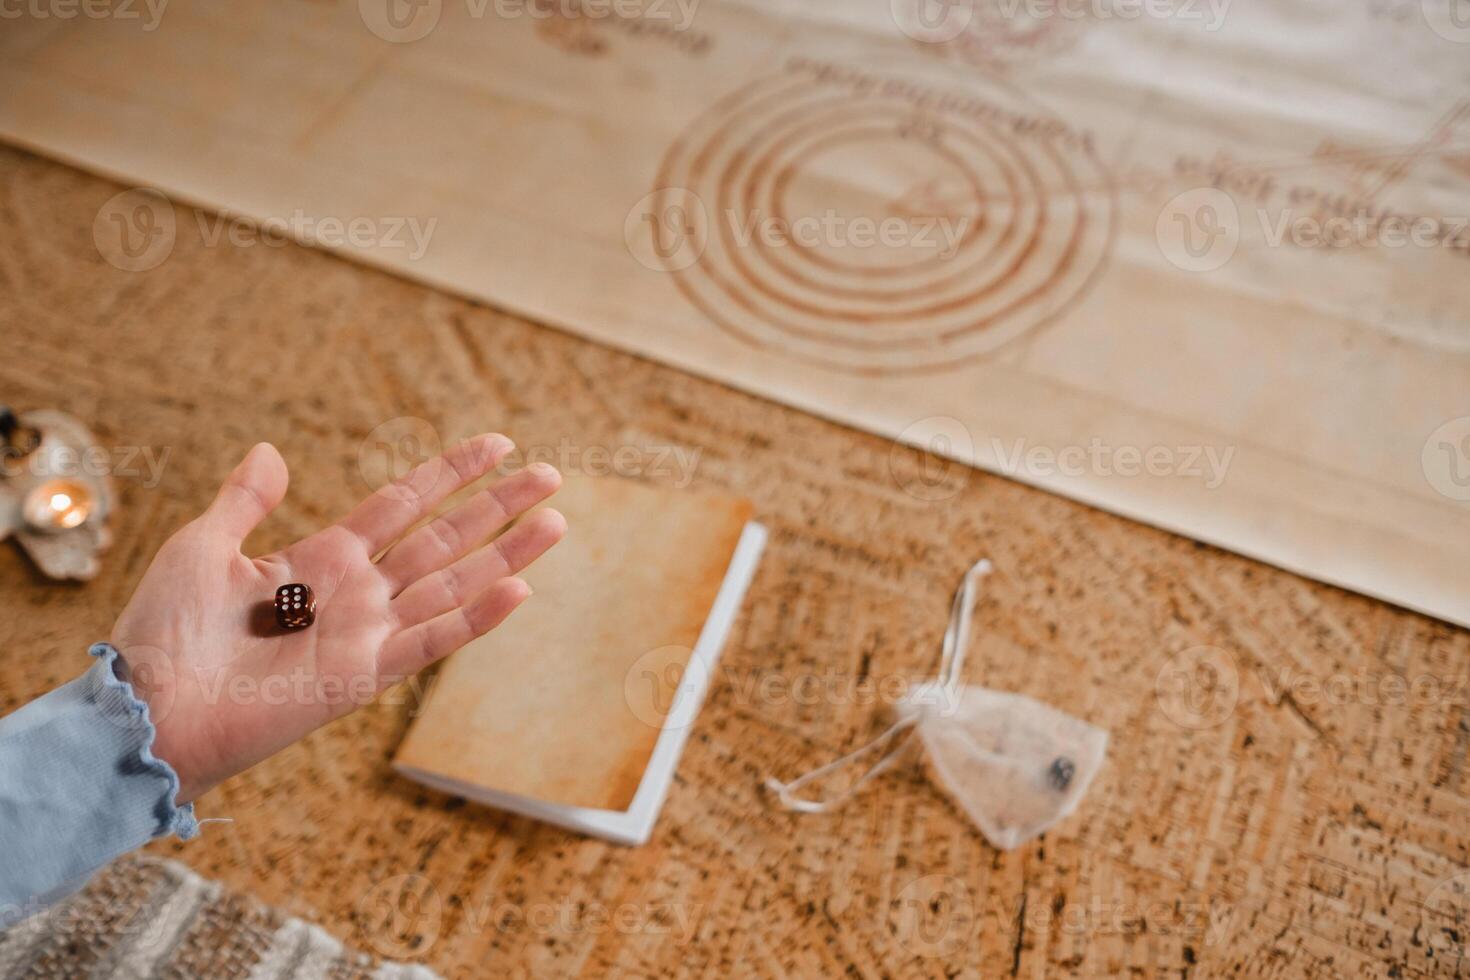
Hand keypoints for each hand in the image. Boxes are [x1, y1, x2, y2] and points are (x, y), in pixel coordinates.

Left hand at [109, 434, 565, 802]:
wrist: (151, 707)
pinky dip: (478, 618)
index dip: (451, 473)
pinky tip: (521, 588)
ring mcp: (368, 633)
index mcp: (323, 559)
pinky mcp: (367, 674)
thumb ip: (245, 501)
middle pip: (446, 538)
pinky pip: (433, 641)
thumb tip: (272, 450)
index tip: (498, 444)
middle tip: (552, 475)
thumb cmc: (166, 631)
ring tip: (556, 520)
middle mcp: (358, 593)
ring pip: (455, 584)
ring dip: (508, 553)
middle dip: (499, 506)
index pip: (404, 504)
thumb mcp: (202, 547)